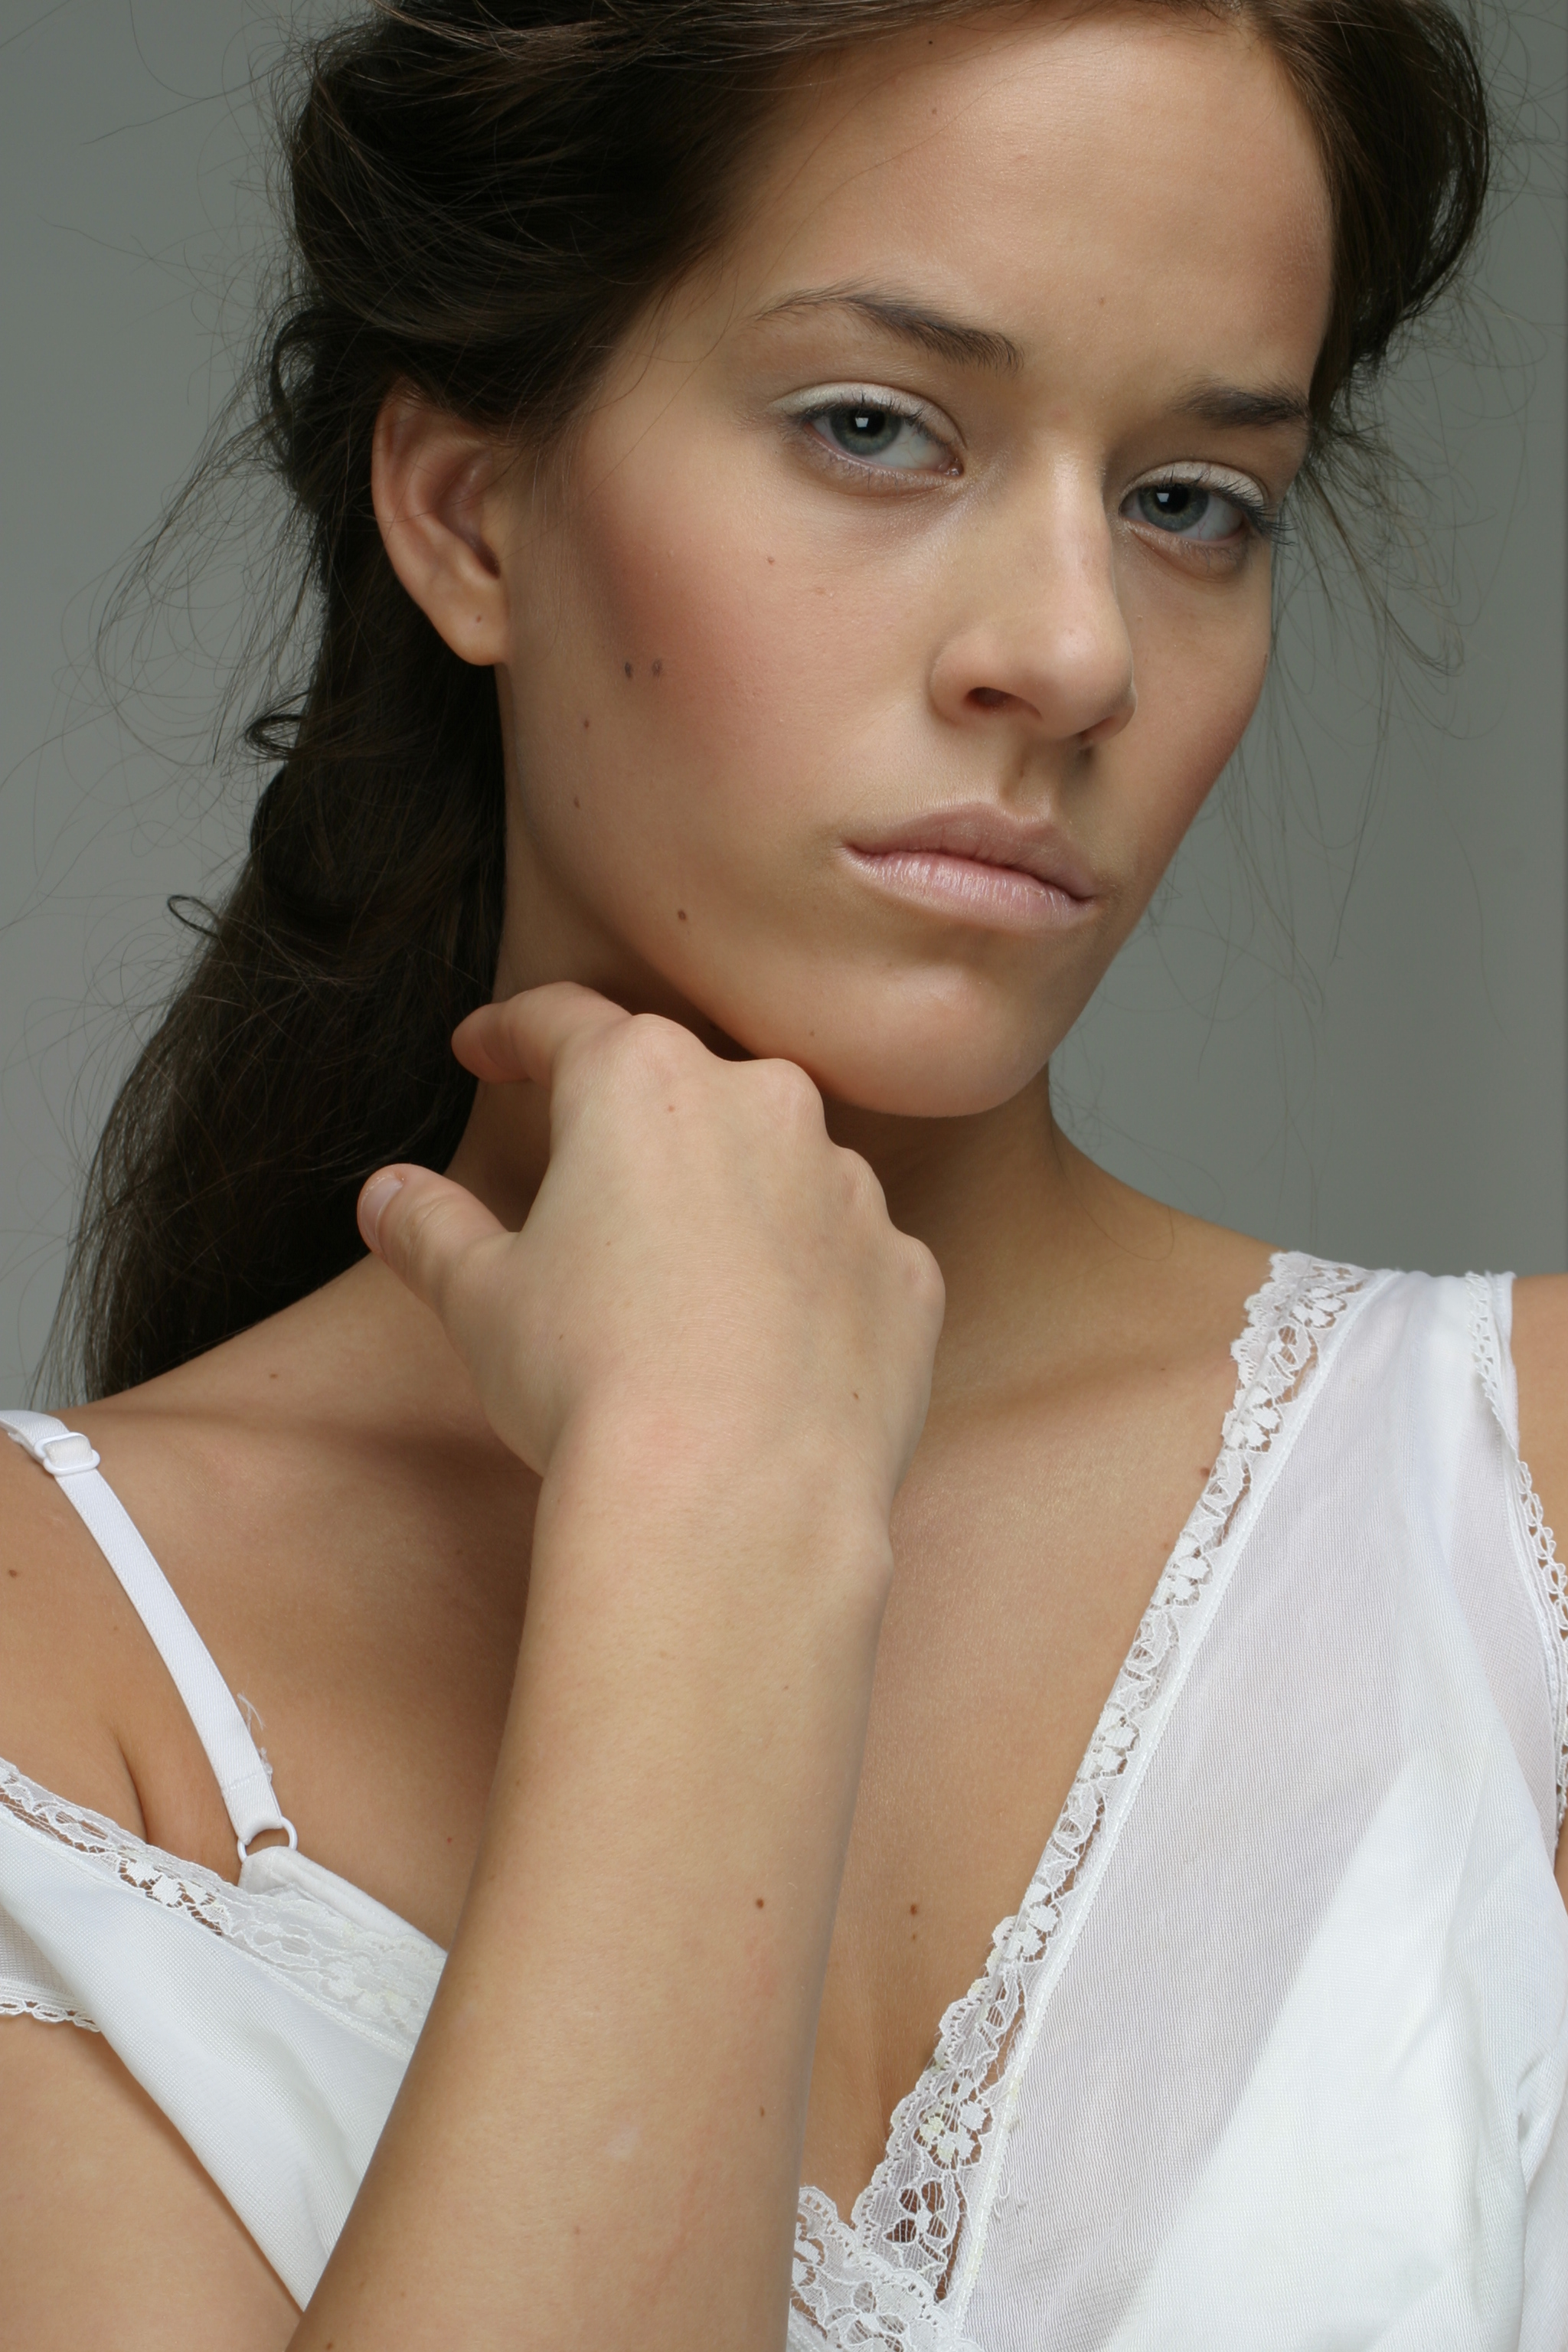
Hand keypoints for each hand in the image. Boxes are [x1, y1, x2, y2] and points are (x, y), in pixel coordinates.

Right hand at [358, 984, 943, 1513]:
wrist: (735, 1500)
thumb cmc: (592, 1383)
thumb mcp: (480, 1299)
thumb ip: (431, 1228)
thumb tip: (387, 1196)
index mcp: (644, 1083)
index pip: (563, 1024)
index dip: (512, 1035)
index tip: (484, 1049)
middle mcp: (764, 1105)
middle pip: (685, 1090)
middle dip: (635, 1129)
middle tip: (588, 1190)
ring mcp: (851, 1189)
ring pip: (780, 1170)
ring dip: (733, 1207)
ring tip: (682, 1295)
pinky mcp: (909, 1273)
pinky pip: (846, 1256)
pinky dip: (809, 1285)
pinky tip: (768, 1348)